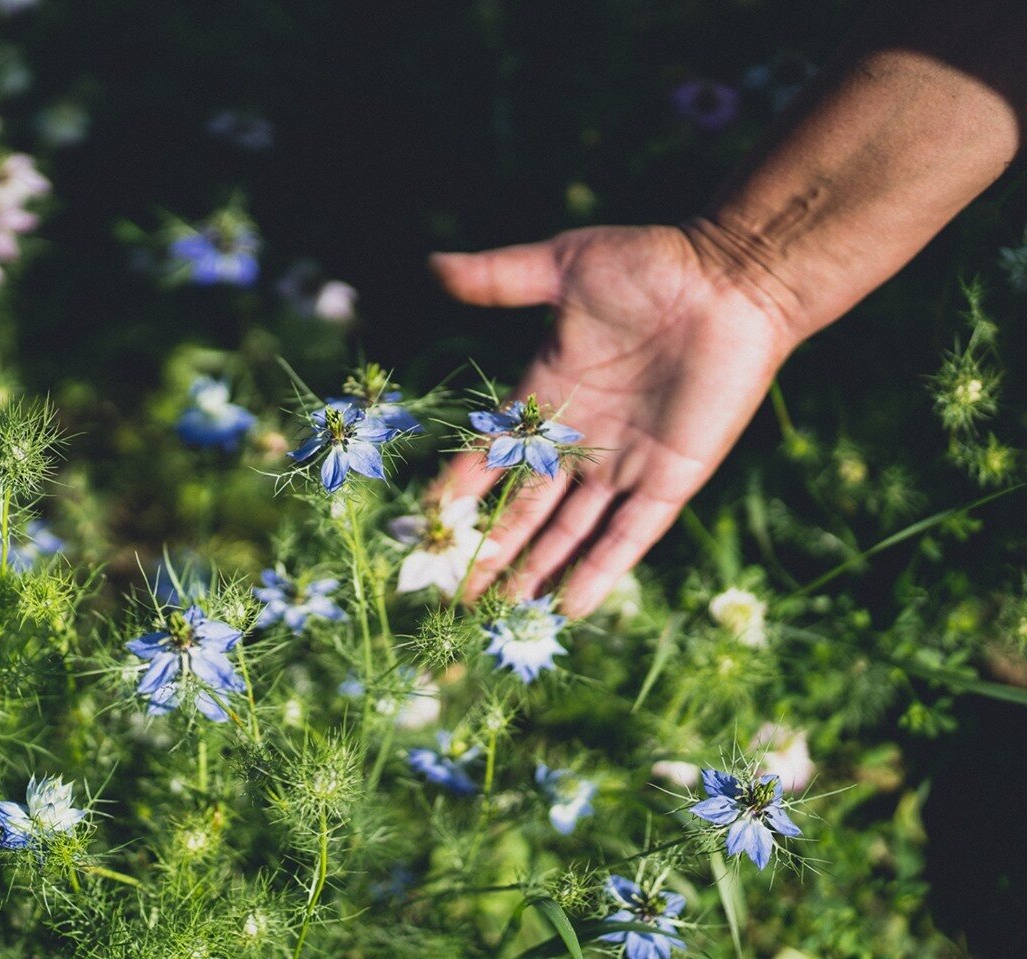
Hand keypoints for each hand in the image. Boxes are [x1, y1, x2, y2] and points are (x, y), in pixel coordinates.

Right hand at [431, 223, 802, 615]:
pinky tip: (569, 609)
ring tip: (497, 617)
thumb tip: (432, 267)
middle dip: (489, 553)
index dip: (458, 494)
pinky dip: (598, 573)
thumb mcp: (563, 266)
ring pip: (567, 535)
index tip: (426, 527)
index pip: (490, 458)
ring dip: (534, 574)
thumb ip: (497, 278)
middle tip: (452, 596)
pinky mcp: (667, 481)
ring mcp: (622, 466)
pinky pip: (627, 538)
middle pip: (523, 511)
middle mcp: (579, 441)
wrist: (734, 281)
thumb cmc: (651, 265)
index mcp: (545, 396)